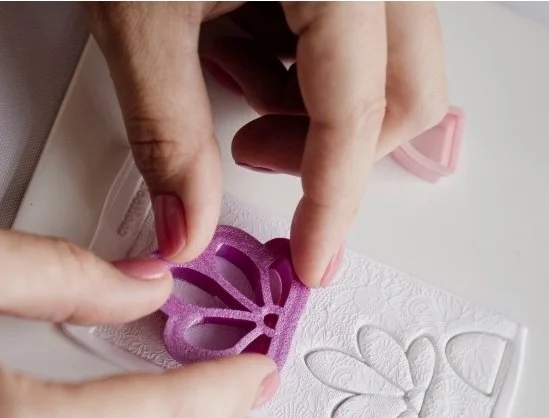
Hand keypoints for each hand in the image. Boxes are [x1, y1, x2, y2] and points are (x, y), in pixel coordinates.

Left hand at [87, 1, 447, 286]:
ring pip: (389, 61)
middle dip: (335, 150)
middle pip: (408, 91)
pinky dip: (305, 56)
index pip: (359, 114)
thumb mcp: (139, 14)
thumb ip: (167, 133)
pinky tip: (243, 31)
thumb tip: (185, 231)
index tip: (312, 262)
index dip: (334, 203)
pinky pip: (359, 26)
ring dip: (315, 100)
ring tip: (228, 68)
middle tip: (251, 152)